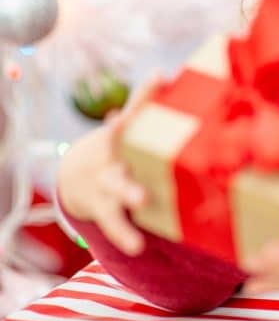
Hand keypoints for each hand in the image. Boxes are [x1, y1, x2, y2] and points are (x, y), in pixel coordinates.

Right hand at [57, 74, 162, 255]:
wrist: (74, 174)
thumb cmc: (114, 146)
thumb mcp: (123, 127)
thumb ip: (142, 103)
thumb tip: (161, 75)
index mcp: (119, 136)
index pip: (131, 114)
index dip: (143, 96)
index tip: (156, 80)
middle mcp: (111, 157)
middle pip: (119, 149)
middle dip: (125, 137)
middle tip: (133, 129)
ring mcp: (106, 184)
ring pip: (116, 190)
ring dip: (128, 195)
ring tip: (141, 201)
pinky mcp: (104, 209)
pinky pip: (114, 224)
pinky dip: (124, 234)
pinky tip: (137, 245)